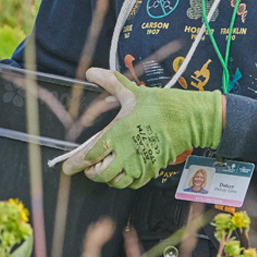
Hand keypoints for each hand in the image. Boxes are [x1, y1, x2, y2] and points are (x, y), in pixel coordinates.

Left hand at [60, 68, 223, 188]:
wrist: (187, 117)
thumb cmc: (158, 104)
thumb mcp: (130, 90)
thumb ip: (109, 82)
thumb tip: (91, 72)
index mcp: (117, 132)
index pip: (89, 154)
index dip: (76, 163)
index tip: (68, 167)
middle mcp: (126, 151)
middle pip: (100, 174)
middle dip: (91, 172)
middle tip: (88, 168)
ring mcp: (140, 163)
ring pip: (115, 182)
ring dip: (107, 178)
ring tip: (105, 170)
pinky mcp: (152, 170)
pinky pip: (133, 184)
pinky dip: (125, 181)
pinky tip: (124, 172)